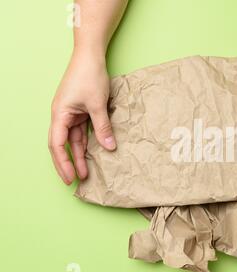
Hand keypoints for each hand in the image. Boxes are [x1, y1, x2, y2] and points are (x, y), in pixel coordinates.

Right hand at [49, 49, 115, 184]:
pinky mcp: (81, 111)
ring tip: (87, 173)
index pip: (57, 144)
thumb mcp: (97, 104)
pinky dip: (88, 143)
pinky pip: (82, 131)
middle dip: (68, 163)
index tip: (70, 178)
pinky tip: (94, 154)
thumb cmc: (89, 76)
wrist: (91, 56)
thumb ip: (102, 127)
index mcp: (60, 114)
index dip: (63, 162)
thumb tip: (109, 147)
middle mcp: (62, 116)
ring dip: (79, 155)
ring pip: (74, 140)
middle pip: (62, 145)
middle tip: (76, 181)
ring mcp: (72, 114)